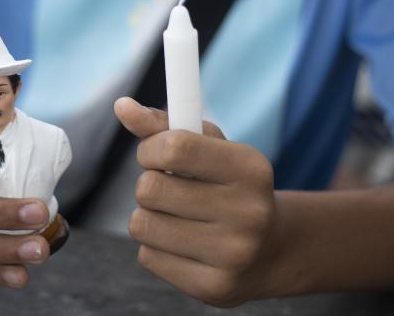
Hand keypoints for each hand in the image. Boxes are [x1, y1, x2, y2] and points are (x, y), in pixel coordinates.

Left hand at [114, 97, 280, 306]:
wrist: (271, 251)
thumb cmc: (230, 186)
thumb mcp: (211, 148)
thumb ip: (165, 125)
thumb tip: (122, 106)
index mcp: (251, 168)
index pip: (175, 147)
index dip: (151, 148)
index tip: (155, 154)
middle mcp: (248, 212)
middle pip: (150, 188)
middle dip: (148, 184)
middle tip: (167, 188)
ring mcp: (233, 254)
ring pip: (143, 224)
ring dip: (147, 216)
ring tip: (174, 216)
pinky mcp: (213, 287)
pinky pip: (148, 257)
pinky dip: (155, 247)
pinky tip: (182, 244)